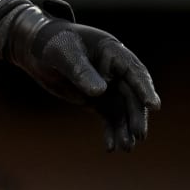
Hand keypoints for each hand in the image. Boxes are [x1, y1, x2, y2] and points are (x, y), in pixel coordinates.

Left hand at [2, 0, 159, 150]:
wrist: (36, 49)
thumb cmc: (53, 42)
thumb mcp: (65, 54)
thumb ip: (81, 71)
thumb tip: (100, 92)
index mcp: (113, 53)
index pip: (135, 72)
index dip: (145, 89)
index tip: (153, 106)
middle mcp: (116, 72)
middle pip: (132, 96)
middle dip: (136, 116)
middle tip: (138, 135)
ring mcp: (108, 87)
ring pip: (123, 110)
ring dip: (125, 129)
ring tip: (126, 147)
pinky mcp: (97, 100)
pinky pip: (109, 117)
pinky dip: (111, 131)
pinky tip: (111, 147)